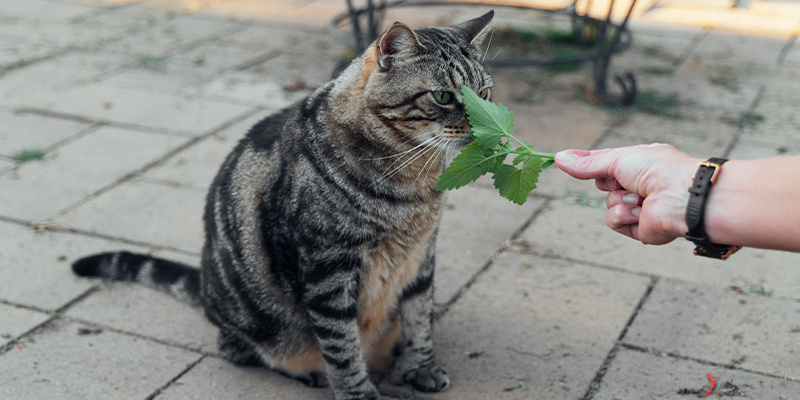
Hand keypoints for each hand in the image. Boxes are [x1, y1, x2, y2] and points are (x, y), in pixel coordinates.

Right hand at [555, 144, 699, 244]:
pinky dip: (624, 216)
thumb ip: (588, 163)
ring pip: (609, 204)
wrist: (682, 197)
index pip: (606, 164)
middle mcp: (641, 185)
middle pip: (604, 185)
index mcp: (640, 164)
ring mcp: (640, 208)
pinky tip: (641, 212)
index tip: (563, 159)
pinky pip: (614, 222)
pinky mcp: (639, 229)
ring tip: (641, 197)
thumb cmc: (659, 170)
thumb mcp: (618, 159)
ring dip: (620, 200)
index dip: (588, 163)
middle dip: (609, 182)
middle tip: (624, 179)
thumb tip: (558, 157)